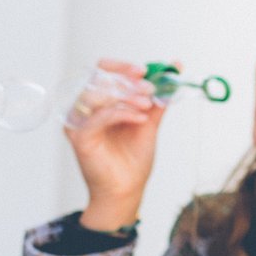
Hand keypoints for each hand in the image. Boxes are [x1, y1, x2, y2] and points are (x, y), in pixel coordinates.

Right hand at [66, 57, 165, 229]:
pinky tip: (140, 119)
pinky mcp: (79, 136)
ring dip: (127, 96)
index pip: (102, 70)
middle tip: (150, 89)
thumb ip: (159, 95)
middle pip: (98, 78)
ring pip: (97, 95)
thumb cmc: (133, 158)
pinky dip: (122, 113)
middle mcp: (85, 108)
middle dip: (128, 82)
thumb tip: (175, 67)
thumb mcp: (150, 120)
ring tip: (147, 107)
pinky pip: (99, 116)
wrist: (128, 189)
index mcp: (99, 100)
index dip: (122, 67)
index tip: (145, 71)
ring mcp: (79, 121)